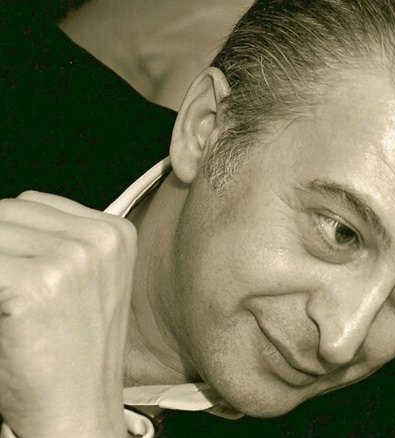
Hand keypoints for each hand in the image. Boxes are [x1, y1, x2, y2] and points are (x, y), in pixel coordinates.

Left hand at [0, 191, 136, 437]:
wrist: (77, 407)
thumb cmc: (67, 350)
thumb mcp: (76, 281)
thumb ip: (45, 241)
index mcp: (116, 232)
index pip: (30, 204)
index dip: (7, 239)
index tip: (10, 278)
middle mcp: (100, 238)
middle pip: (6, 212)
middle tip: (6, 296)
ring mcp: (73, 258)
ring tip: (6, 307)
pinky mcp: (37, 284)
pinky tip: (2, 320)